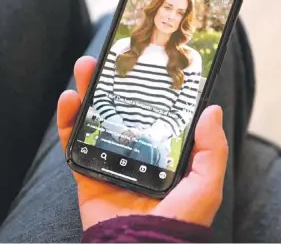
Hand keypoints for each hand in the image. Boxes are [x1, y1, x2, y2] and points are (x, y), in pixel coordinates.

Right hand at [58, 56, 227, 229]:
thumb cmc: (178, 222)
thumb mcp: (206, 185)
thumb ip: (212, 150)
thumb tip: (212, 110)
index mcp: (164, 152)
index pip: (156, 113)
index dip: (151, 89)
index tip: (146, 64)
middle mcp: (138, 153)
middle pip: (123, 110)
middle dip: (115, 83)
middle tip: (111, 59)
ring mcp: (112, 161)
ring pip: (97, 120)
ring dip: (89, 93)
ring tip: (85, 69)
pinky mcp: (89, 173)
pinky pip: (73, 144)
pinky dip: (67, 122)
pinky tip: (68, 100)